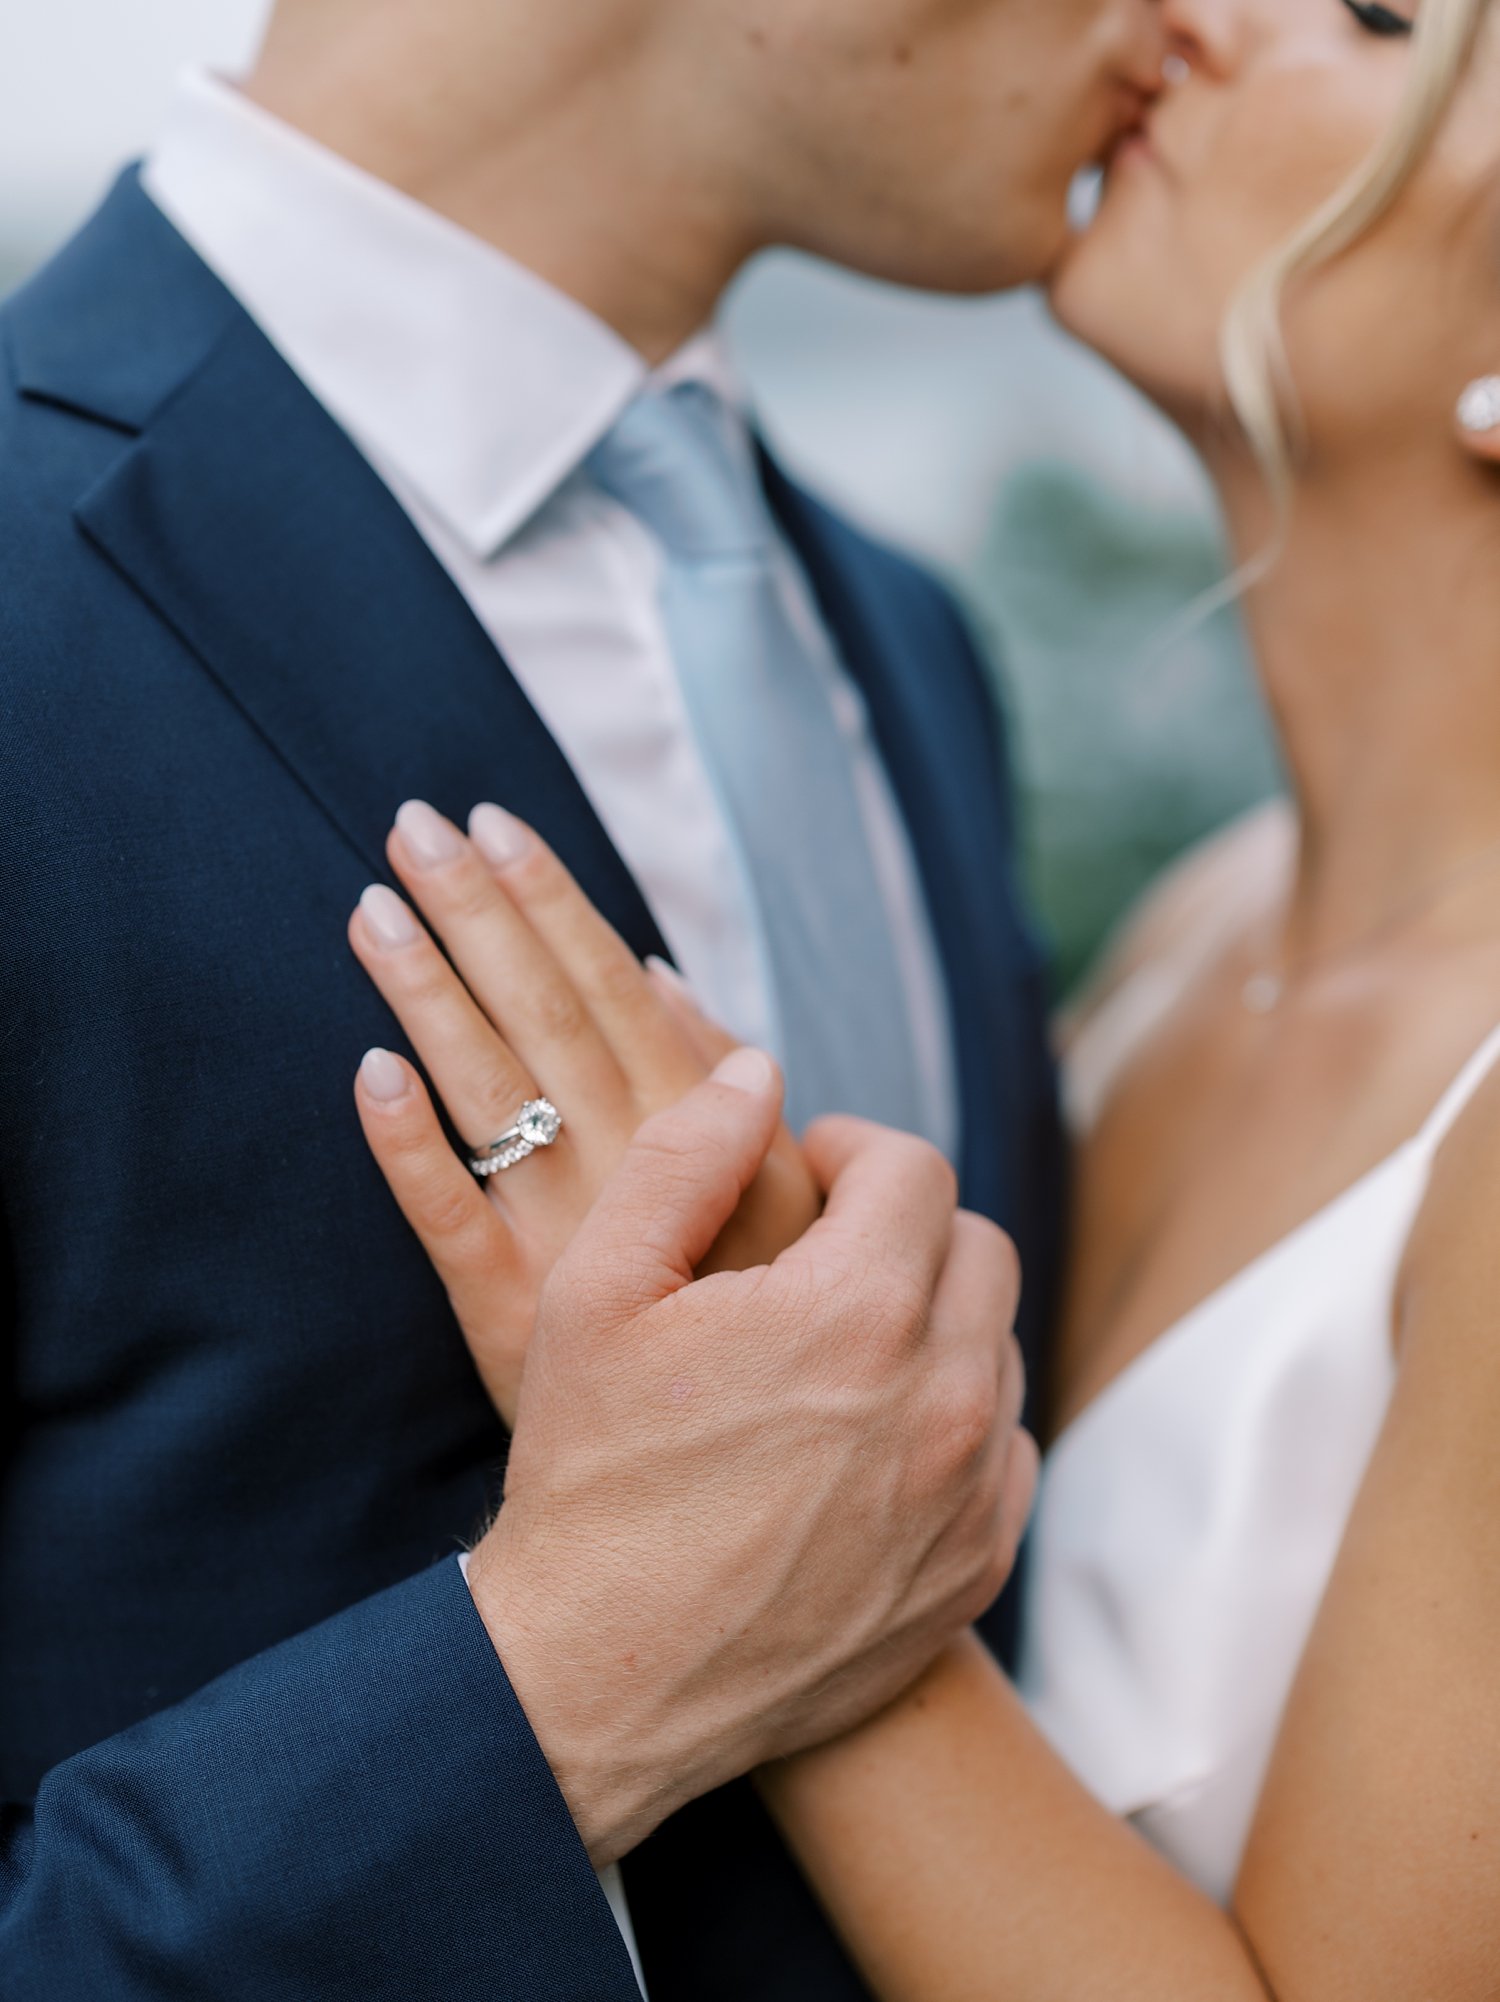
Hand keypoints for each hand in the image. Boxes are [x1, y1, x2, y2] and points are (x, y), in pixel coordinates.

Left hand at [348, 799, 819, 1421]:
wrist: (744, 1473)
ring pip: (488, 1096)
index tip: (495, 821)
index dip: (549, 901)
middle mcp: (629, 1168)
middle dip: (477, 914)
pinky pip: (449, 1224)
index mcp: (695, 1127)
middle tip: (411, 824)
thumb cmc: (758, 1309)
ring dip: (428, 996)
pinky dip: (408, 1150)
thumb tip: (659, 972)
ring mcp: (562, 1239)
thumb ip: (713, 1081)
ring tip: (373, 908)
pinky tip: (369, 1073)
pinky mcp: (506, 1312)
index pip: (608, 985)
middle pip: (540, 1016)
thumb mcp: (772, 1186)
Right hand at [465, 1059, 1035, 1864]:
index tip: (810, 1169)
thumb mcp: (595, 1291)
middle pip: (976, 1245)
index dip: (855, 1149)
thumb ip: (683, 1155)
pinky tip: (871, 1438)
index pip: (913, 1167)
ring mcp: (969, 1493)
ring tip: (842, 1342)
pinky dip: (955, 1420)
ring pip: (997, 1344)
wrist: (598, 1682)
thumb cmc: (587, 1478)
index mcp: (855, 1312)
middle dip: (906, 1224)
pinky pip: (1007, 1449)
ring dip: (935, 1317)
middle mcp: (941, 1398)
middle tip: (826, 1249)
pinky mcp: (975, 1571)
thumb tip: (756, 1070)